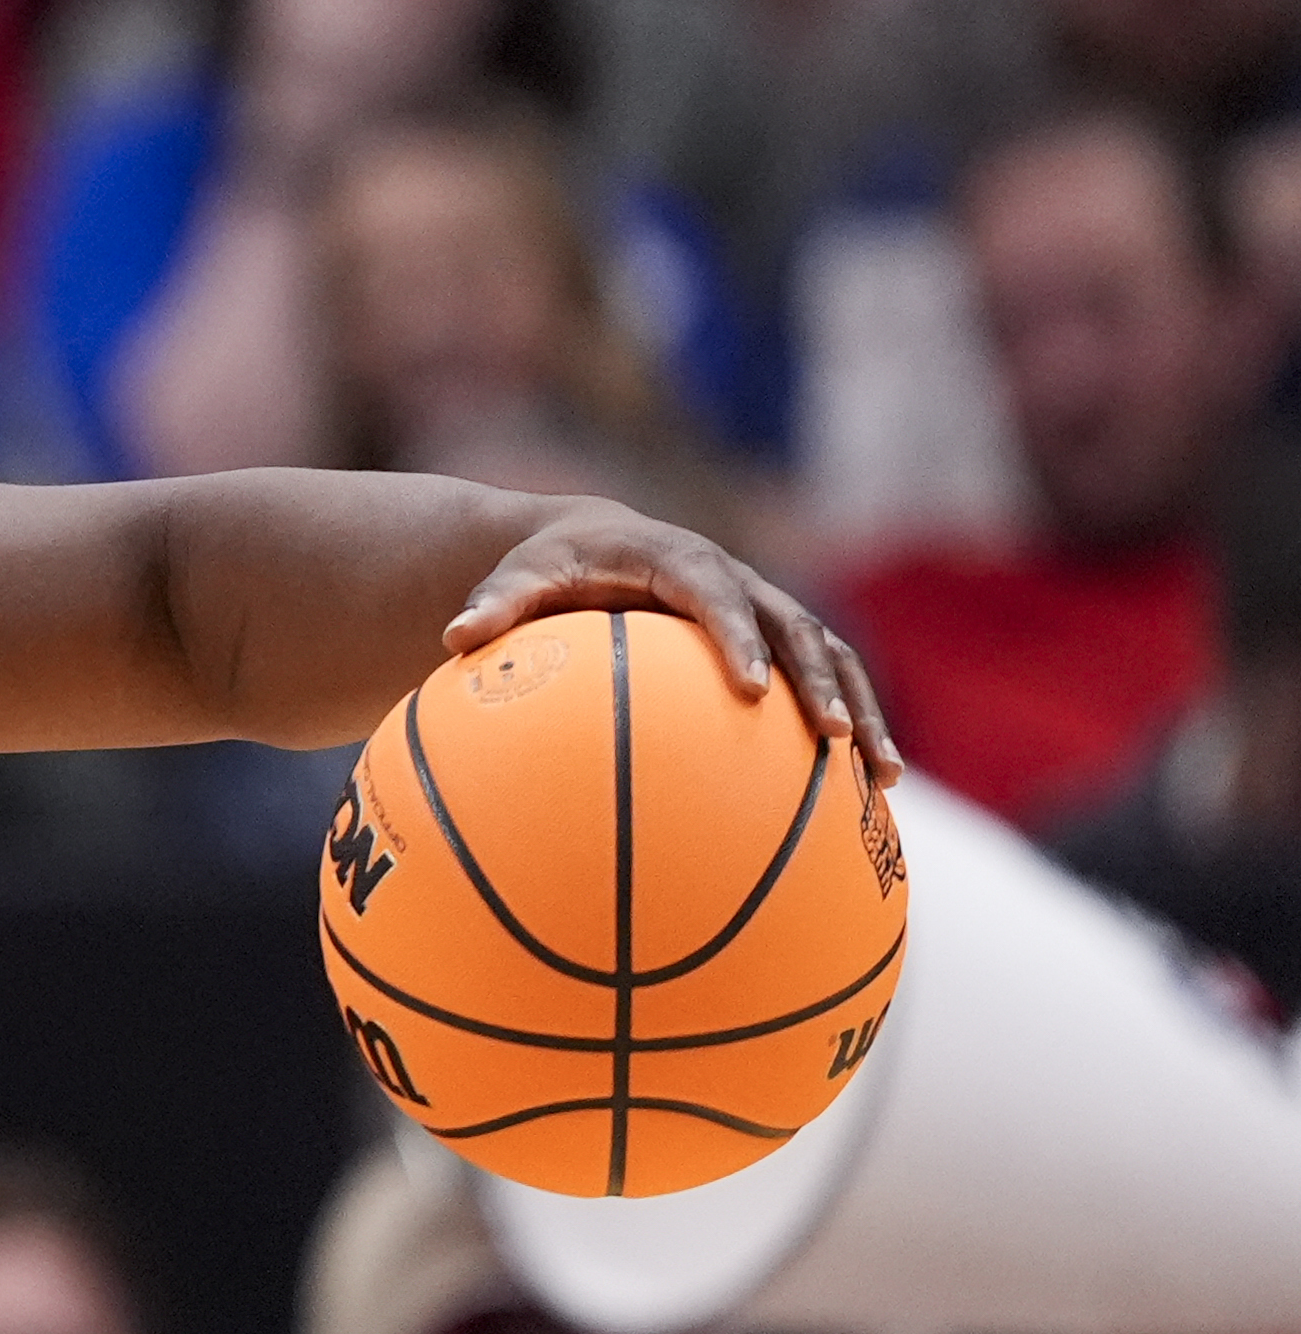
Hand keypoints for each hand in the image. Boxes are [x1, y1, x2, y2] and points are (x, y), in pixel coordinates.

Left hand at [442, 502, 900, 781]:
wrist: (595, 544)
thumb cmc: (550, 569)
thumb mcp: (517, 580)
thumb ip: (493, 606)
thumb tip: (452, 637)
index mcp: (677, 559)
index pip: (716, 594)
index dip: (739, 637)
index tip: (753, 689)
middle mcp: (734, 579)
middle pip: (792, 624)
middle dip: (818, 679)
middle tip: (835, 734)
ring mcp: (763, 609)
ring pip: (828, 653)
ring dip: (860, 707)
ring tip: (881, 773)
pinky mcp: (775, 639)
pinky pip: (827, 679)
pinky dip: (854, 724)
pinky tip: (872, 789)